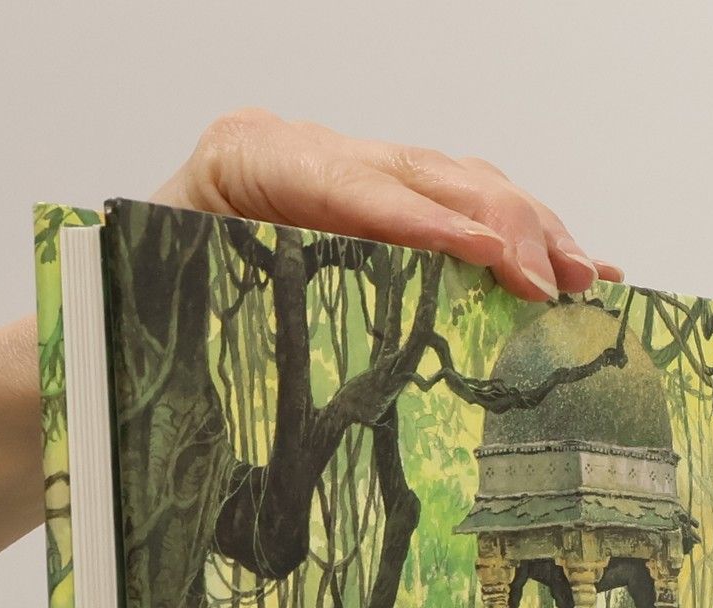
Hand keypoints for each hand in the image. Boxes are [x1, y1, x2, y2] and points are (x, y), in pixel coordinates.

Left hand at [156, 109, 621, 302]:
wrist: (129, 277)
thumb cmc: (151, 290)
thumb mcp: (181, 287)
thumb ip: (243, 297)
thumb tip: (320, 351)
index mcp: (252, 159)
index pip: (356, 188)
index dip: (429, 221)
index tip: (487, 252)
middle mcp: (310, 150)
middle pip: (427, 174)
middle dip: (503, 225)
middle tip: (554, 282)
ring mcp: (351, 168)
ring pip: (459, 182)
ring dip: (529, 230)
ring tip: (584, 276)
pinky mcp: (378, 197)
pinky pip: (458, 205)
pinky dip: (519, 236)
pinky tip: (571, 263)